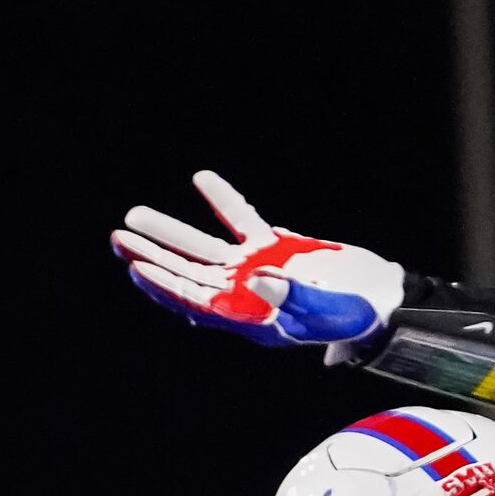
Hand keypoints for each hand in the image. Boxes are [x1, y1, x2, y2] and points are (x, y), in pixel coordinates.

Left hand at [111, 171, 404, 348]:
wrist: (376, 299)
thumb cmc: (348, 316)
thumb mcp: (320, 311)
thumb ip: (289, 295)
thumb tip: (258, 276)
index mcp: (242, 316)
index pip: (191, 299)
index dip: (162, 285)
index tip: (135, 267)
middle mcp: (239, 292)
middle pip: (184, 272)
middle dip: (150, 255)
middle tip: (118, 236)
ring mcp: (253, 267)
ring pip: (202, 246)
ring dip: (170, 231)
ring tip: (136, 215)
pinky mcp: (274, 246)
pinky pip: (242, 220)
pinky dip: (223, 201)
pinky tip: (203, 179)